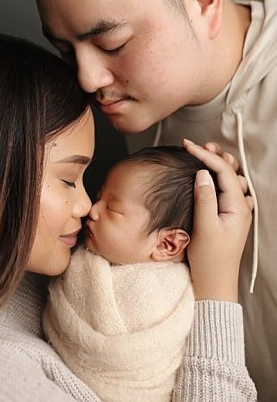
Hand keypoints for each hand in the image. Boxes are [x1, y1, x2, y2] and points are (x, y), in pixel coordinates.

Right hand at [183, 139, 252, 301]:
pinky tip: (209, 177)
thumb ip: (204, 198)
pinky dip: (217, 178)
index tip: (186, 146)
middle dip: (212, 155)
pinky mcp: (228, 217)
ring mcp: (236, 211)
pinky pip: (226, 190)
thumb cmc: (209, 258)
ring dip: (216, 164)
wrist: (215, 281)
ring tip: (201, 154)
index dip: (205, 155)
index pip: (223, 172)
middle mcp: (241, 206)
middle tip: (192, 146)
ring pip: (229, 179)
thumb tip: (202, 173)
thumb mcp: (204, 227)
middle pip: (229, 171)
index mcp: (237, 206)